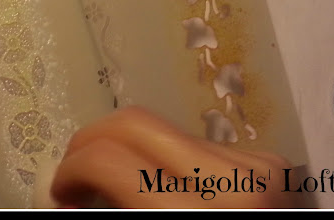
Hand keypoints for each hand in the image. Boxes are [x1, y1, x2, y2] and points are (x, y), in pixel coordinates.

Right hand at [51, 106, 301, 208]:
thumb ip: (114, 219)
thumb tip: (64, 202)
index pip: (108, 158)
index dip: (69, 171)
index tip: (61, 194)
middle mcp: (233, 181)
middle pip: (135, 122)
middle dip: (92, 144)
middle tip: (77, 178)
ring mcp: (259, 166)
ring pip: (166, 131)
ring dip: (133, 155)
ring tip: (125, 191)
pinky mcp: (272, 163)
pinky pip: (199, 147)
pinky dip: (170, 164)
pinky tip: (171, 194)